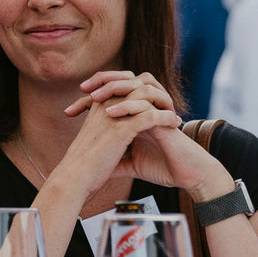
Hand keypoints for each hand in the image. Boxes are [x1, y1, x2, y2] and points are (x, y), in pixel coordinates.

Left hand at [66, 72, 228, 198]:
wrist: (189, 177)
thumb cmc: (164, 167)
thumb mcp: (130, 164)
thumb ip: (114, 159)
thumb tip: (92, 169)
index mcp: (136, 114)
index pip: (112, 96)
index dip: (89, 102)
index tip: (68, 112)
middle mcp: (147, 107)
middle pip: (124, 80)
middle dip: (102, 82)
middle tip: (82, 89)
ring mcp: (158, 110)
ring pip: (137, 84)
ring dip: (115, 88)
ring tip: (94, 97)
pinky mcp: (166, 117)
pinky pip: (147, 103)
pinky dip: (129, 105)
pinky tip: (112, 112)